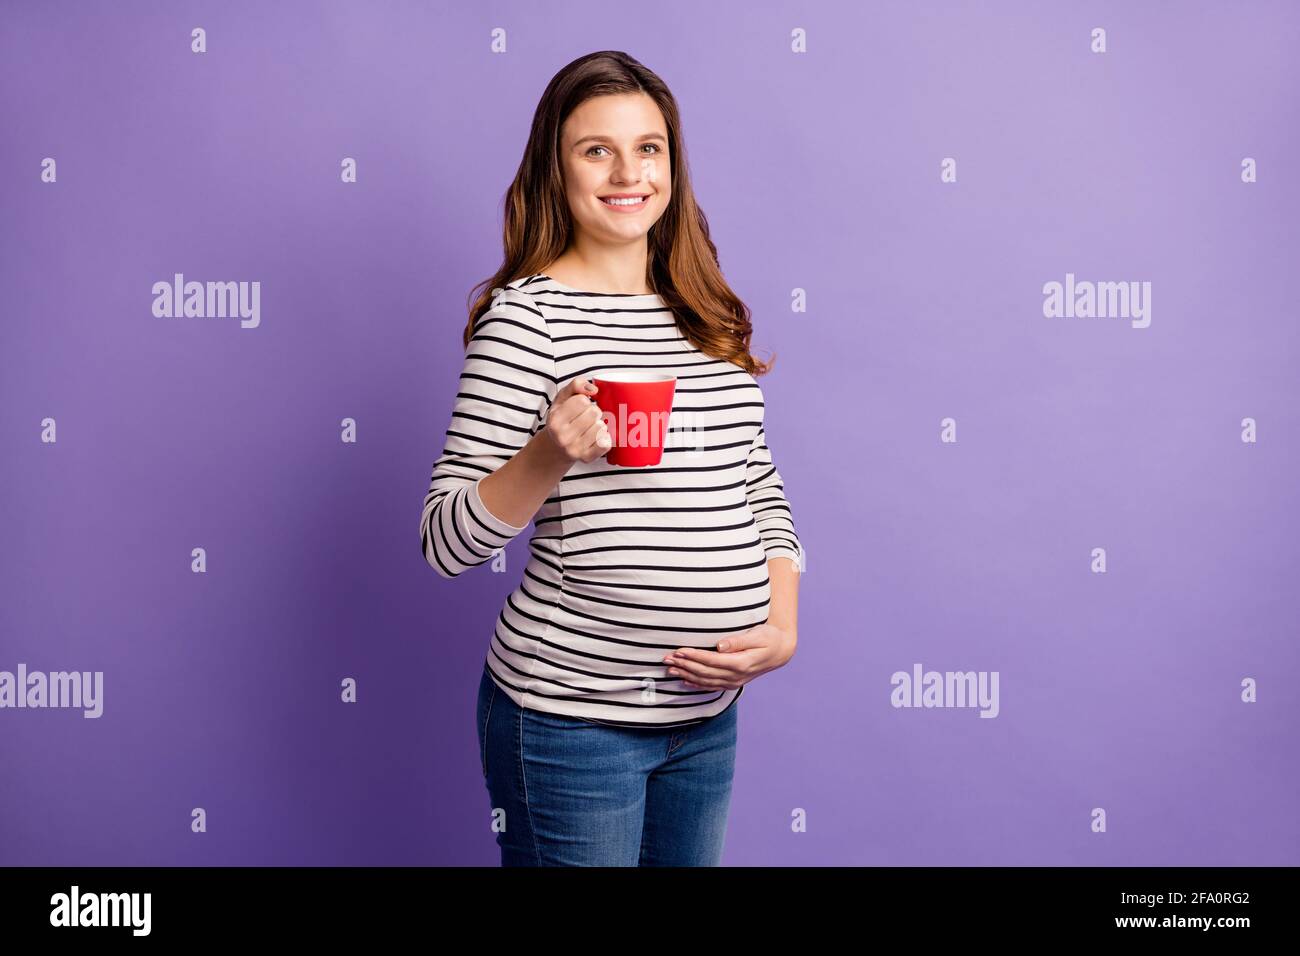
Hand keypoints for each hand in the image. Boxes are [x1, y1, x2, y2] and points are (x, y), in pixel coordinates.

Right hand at [541, 376, 611, 463]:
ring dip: (599, 425)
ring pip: (601, 427)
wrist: (556, 447)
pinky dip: (605, 438)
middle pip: (594, 413)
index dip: (584, 401)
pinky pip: (606, 444)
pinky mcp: (586, 458)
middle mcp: (562, 436)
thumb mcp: (562, 398)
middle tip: (587, 417)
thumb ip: (576, 385)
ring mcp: (574, 449)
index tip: (580, 406)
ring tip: (590, 427)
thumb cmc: (562, 419)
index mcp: (555, 419)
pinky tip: (596, 437)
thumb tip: (594, 390)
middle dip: (594, 412)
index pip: (582, 401)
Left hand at [662, 623, 796, 690]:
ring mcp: (734, 681)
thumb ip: (738, 640)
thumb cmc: (769, 638)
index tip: (679, 650)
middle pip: (705, 672)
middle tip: (666, 659)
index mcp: (741, 663)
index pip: (712, 661)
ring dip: (686, 675)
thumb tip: (720, 645)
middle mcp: (736, 676)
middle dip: (684, 665)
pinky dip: (696, 684)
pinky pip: (711, 686)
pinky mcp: (732, 682)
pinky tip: (683, 681)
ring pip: (705, 681)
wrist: (780, 651)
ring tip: (669, 670)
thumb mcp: (758, 635)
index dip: (695, 656)